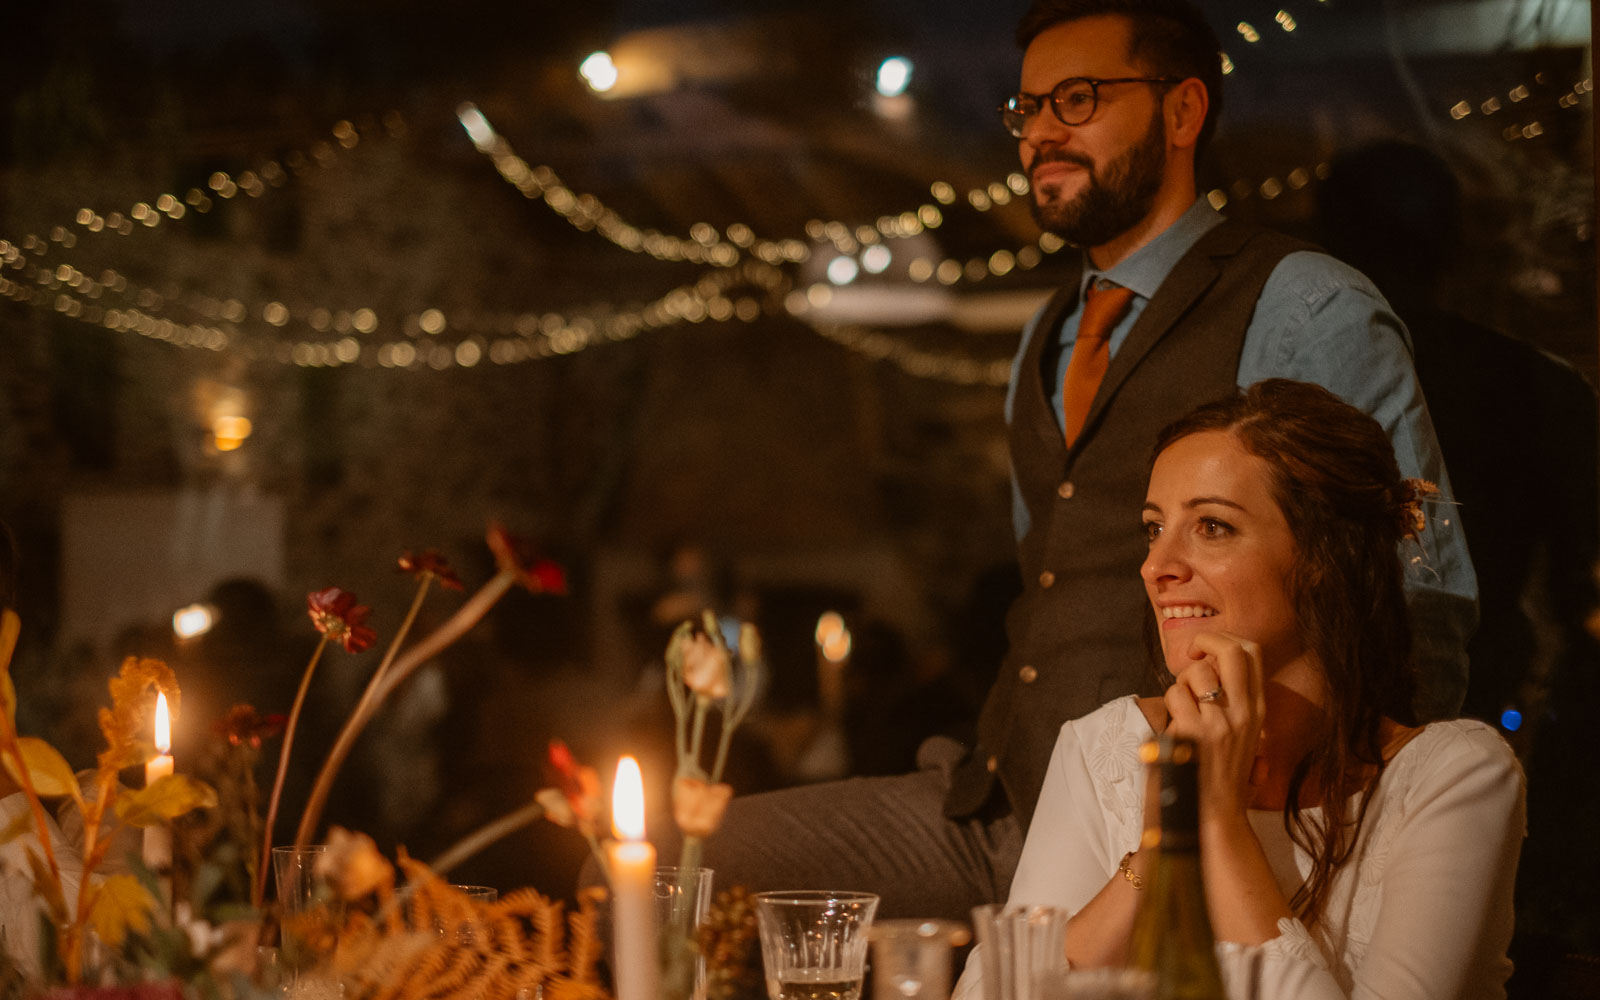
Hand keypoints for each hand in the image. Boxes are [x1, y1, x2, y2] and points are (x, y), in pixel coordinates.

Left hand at [1162, 630, 1267, 823]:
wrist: (1216, 816)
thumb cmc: (1222, 776)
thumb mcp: (1244, 735)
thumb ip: (1234, 701)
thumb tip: (1211, 667)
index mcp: (1257, 710)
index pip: (1252, 652)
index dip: (1224, 639)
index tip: (1206, 650)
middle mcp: (1244, 712)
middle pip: (1231, 650)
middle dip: (1205, 641)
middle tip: (1191, 656)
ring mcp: (1221, 722)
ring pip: (1195, 671)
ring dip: (1181, 682)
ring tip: (1182, 706)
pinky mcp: (1195, 733)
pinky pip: (1175, 695)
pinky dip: (1169, 704)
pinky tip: (1175, 726)